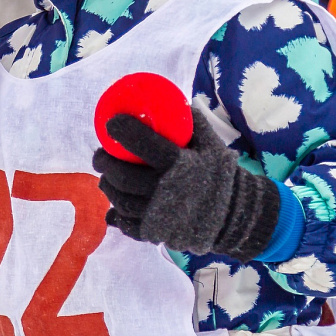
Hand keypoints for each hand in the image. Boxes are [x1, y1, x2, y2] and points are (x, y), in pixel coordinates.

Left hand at [92, 110, 281, 262]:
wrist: (236, 215)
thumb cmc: (221, 175)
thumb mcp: (213, 145)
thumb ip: (193, 124)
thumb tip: (176, 102)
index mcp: (178, 164)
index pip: (142, 143)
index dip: (122, 131)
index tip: (111, 125)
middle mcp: (165, 190)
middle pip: (123, 175)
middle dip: (105, 163)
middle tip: (100, 155)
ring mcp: (159, 215)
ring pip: (121, 200)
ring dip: (108, 187)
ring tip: (106, 179)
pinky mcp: (157, 233)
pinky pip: (128, 225)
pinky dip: (118, 216)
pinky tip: (115, 207)